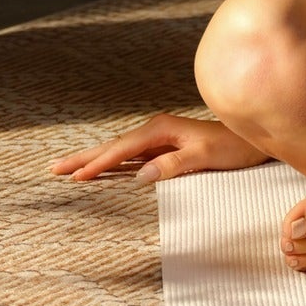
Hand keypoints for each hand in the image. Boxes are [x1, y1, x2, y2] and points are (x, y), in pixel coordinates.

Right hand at [49, 111, 269, 185]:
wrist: (252, 139)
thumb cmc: (233, 147)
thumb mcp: (205, 156)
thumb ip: (174, 165)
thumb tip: (141, 175)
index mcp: (161, 129)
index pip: (121, 149)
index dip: (97, 163)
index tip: (75, 176)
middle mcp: (156, 130)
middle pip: (112, 146)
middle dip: (83, 158)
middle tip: (52, 169)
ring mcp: (158, 139)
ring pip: (118, 151)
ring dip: (93, 160)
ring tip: (67, 170)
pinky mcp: (163, 149)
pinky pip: (130, 158)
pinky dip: (111, 165)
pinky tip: (101, 172)